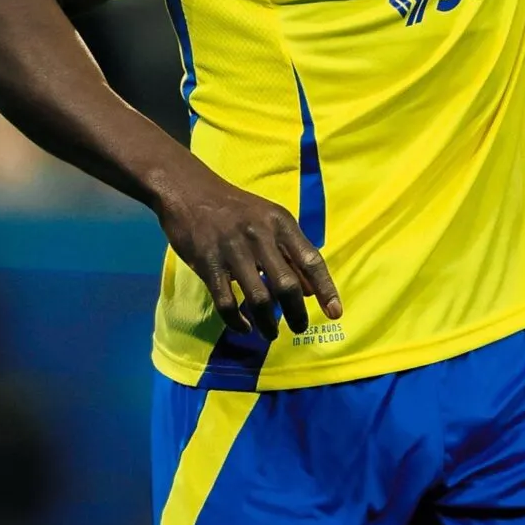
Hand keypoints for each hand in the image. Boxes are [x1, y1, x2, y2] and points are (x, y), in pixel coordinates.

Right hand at [158, 173, 341, 339]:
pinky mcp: (208, 264)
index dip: (326, 290)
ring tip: (272, 334)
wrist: (188, 190)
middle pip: (287, 285)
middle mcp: (260, 235)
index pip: (311, 260)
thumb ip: (291, 253)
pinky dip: (236, 321)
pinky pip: (226, 302)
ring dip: (268, 323)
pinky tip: (244, 327)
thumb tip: (312, 291)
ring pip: (259, 298)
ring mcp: (233, 250)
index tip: (335, 313)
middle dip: (296, 313)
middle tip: (299, 329)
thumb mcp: (270, 221)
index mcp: (281, 223)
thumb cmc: (236, 209)